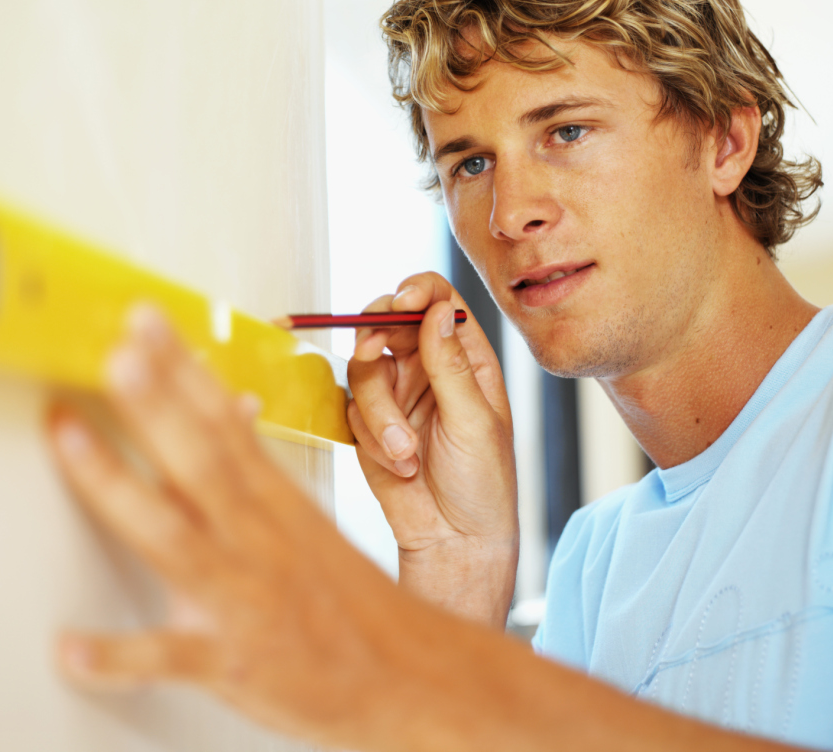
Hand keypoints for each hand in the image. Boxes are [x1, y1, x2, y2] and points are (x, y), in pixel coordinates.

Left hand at [47, 304, 453, 746]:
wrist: (403, 672)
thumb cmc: (343, 594)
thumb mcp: (301, 517)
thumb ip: (251, 466)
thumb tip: (230, 407)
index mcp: (270, 497)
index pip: (223, 416)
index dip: (182, 365)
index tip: (145, 320)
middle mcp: (254, 534)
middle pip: (200, 457)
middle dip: (154, 402)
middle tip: (115, 352)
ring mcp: (242, 595)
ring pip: (172, 534)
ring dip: (117, 484)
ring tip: (68, 439)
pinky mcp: (233, 660)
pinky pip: (170, 656)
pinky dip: (120, 653)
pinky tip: (70, 647)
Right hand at [346, 273, 517, 625]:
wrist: (453, 541)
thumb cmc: (482, 483)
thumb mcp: (474, 422)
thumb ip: (450, 365)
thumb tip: (437, 309)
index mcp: (464, 356)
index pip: (436, 300)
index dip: (416, 291)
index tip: (402, 302)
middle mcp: (426, 365)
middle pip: (386, 321)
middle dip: (375, 336)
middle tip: (371, 352)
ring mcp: (394, 391)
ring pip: (362, 367)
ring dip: (380, 411)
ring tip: (405, 451)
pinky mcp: (367, 420)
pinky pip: (350, 407)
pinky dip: (370, 435)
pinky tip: (399, 464)